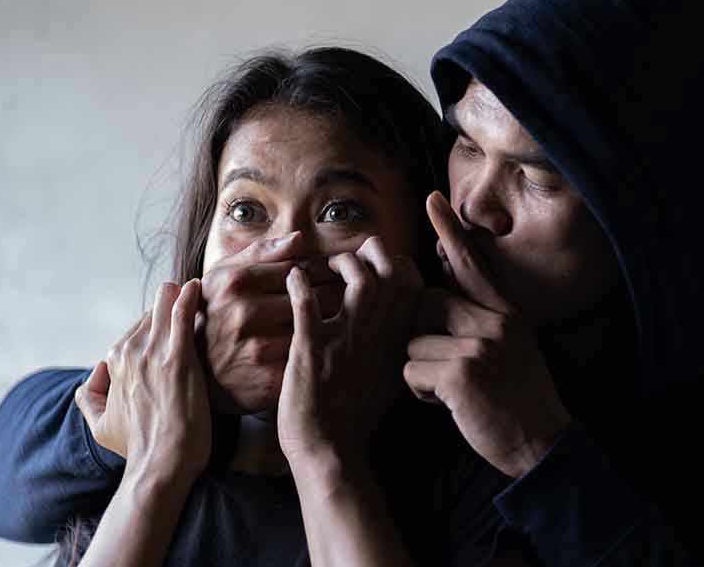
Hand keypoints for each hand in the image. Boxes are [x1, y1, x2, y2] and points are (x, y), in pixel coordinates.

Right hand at [75, 280, 210, 478]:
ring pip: (163, 309)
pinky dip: (187, 298)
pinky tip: (195, 287)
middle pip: (150, 316)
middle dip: (166, 306)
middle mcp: (130, 354)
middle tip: (184, 296)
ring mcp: (153, 354)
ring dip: (176, 296)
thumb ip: (90, 397)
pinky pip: (180, 316)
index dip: (153, 327)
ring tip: (190, 286)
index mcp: (113, 364)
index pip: (134, 331)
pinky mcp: (178, 359)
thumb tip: (94, 375)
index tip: (168, 322)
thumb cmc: (137, 448)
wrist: (161, 464)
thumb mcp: (99, 425)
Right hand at [200, 232, 341, 413]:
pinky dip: (319, 350)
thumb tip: (299, 238)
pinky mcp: (269, 377)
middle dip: (332, 294)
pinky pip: (308, 357)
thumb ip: (261, 253)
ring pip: (315, 328)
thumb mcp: (223, 275)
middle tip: (343, 295)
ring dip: (331, 323)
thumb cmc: (213, 312)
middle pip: (312, 297)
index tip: (330, 275)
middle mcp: (245, 313)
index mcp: (237, 282)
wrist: (193, 367)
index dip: (320, 271)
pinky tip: (322, 346)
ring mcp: (257, 347)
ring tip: (336, 319)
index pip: (298, 268)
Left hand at [278, 236, 422, 472]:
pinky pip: (307, 303)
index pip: (411, 280)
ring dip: (339, 263)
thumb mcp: (391, 377)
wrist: (330, 450)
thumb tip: (397, 316)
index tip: (374, 266)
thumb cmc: (355, 415)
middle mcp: (382, 335)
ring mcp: (349, 339)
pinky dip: (298, 283)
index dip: (392, 262)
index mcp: (401, 339)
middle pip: (390, 269)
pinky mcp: (314, 348)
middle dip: (370, 252)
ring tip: (320, 267)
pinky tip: (292, 278)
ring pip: (358, 277)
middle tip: (348, 260)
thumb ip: (396, 343)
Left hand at [403, 193, 570, 477]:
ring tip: (454, 390)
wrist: (543, 445)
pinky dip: (422, 392)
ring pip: (413, 341)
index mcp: (506, 314)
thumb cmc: (520, 401)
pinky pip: (412, 370)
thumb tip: (442, 290)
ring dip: (422, 369)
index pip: (472, 265)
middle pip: (426, 303)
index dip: (450, 232)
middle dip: (423, 335)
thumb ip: (483, 319)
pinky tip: (452, 404)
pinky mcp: (461, 372)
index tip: (432, 199)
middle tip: (448, 367)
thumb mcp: (514, 348)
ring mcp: (480, 345)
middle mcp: (495, 322)